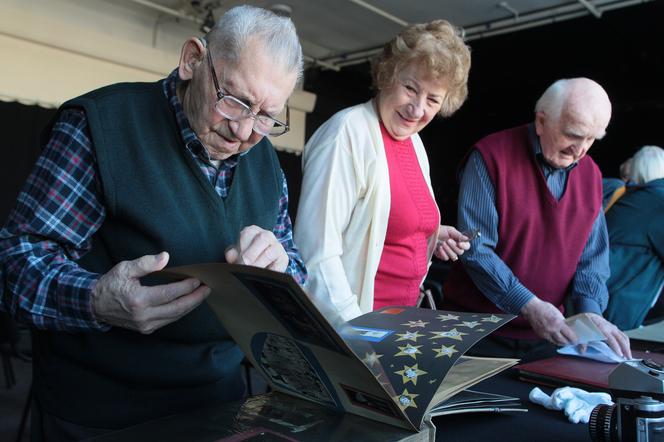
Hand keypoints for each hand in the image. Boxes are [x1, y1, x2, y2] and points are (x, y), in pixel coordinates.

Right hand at [90, 252, 210, 333]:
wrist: (94, 305)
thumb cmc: (110, 284)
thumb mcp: (125, 268)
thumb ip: (146, 263)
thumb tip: (165, 257)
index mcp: (138, 300)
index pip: (169, 294)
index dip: (186, 287)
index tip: (198, 279)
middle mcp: (144, 315)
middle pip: (177, 308)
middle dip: (195, 298)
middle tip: (208, 288)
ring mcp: (145, 325)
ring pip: (175, 316)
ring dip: (190, 306)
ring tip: (202, 294)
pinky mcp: (146, 329)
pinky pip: (168, 320)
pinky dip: (180, 311)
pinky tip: (188, 303)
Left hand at [225, 225, 288, 271]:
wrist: (263, 268)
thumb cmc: (248, 258)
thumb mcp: (237, 254)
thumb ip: (232, 253)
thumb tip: (231, 255)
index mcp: (253, 231)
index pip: (247, 234)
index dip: (241, 247)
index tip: (237, 259)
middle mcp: (267, 235)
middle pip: (262, 238)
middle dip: (251, 254)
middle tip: (245, 265)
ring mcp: (277, 246)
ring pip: (270, 252)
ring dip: (259, 263)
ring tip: (253, 271)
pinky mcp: (284, 258)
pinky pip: (277, 265)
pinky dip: (269, 271)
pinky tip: (263, 274)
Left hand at [434, 225, 470, 260]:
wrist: (430, 234)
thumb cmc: (440, 231)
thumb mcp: (450, 230)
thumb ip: (458, 235)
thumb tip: (467, 238)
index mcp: (459, 241)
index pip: (467, 246)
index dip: (464, 246)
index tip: (459, 243)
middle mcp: (455, 248)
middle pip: (460, 252)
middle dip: (453, 246)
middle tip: (447, 240)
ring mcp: (449, 253)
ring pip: (453, 256)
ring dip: (448, 249)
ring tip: (442, 243)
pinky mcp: (442, 256)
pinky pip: (446, 258)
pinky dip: (442, 253)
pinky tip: (439, 247)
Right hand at [520, 297, 577, 345]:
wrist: (531, 308)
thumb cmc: (544, 308)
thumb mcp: (557, 313)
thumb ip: (563, 321)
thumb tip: (568, 328)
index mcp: (558, 323)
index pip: (570, 335)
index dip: (574, 339)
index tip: (577, 340)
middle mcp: (552, 330)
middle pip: (563, 341)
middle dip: (569, 342)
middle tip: (572, 342)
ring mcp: (546, 333)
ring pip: (556, 343)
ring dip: (562, 343)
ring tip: (565, 342)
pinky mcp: (540, 334)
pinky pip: (550, 340)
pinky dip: (554, 340)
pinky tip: (557, 339)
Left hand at [585, 313, 631, 358]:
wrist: (589, 313)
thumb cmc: (586, 323)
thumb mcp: (583, 332)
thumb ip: (583, 342)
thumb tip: (582, 351)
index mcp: (602, 328)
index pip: (612, 340)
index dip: (616, 348)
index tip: (620, 355)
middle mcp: (610, 327)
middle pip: (621, 339)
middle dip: (626, 349)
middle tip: (628, 358)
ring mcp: (614, 327)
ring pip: (624, 337)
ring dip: (627, 346)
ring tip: (628, 355)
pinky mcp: (615, 328)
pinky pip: (623, 335)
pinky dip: (626, 342)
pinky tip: (626, 348)